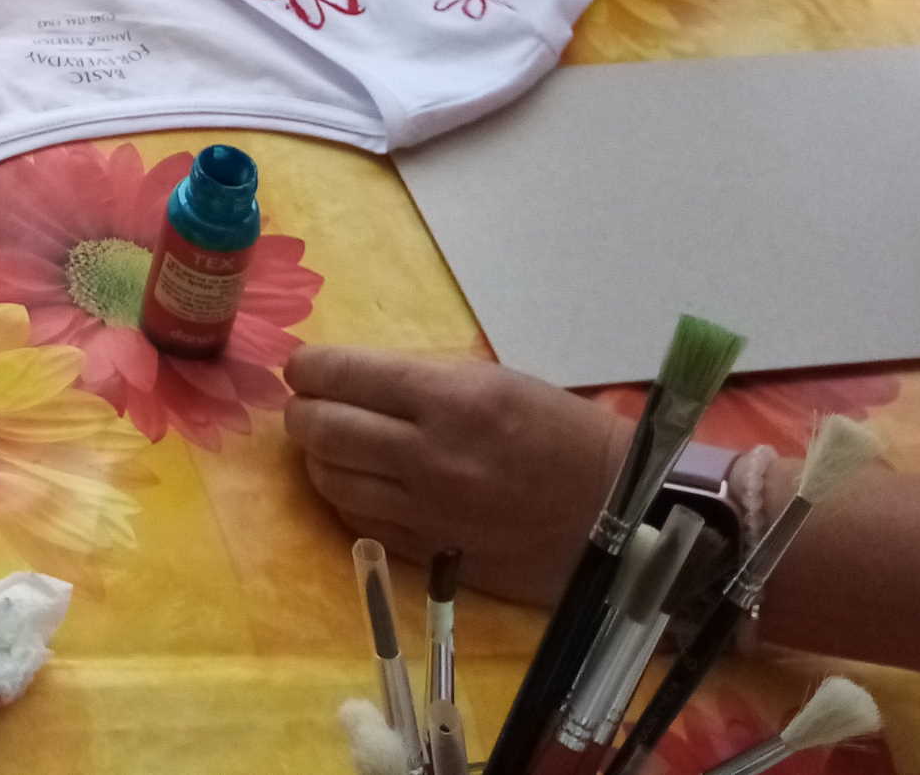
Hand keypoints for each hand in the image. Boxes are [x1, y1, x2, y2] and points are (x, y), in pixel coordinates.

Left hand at [284, 345, 632, 608]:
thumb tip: (348, 377)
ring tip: (327, 444)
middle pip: (322, 428)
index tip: (301, 367)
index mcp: (451, 398)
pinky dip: (345, 498)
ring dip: (318, 457)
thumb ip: (418, 381)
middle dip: (302, 411)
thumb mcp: (492, 381)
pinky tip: (354, 483)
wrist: (618, 514)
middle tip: (305, 405)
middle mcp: (430, 454)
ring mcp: (428, 509)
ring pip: (331, 479)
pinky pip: (360, 522)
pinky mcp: (432, 552)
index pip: (342, 375)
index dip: (308, 368)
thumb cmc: (559, 433)